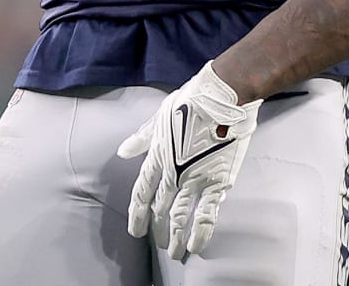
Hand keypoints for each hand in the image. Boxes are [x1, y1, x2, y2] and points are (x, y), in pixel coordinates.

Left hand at [116, 62, 260, 259]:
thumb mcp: (160, 115)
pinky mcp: (218, 180)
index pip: (142, 192)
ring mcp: (196, 178)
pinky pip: (207, 213)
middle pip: (161, 208)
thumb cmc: (193, 99)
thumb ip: (142, 137)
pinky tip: (196, 245)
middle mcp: (173, 172)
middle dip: (158, 228)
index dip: (137, 214)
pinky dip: (200, 232)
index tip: (135, 230)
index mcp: (158, 156)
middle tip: (160, 243)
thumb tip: (123, 151)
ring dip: (177, 236)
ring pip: (182, 216)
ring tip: (176, 252)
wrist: (225, 96)